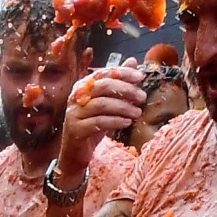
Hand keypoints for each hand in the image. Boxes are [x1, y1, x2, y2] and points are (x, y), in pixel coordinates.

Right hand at [57, 62, 144, 185]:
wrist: (76, 154)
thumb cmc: (93, 126)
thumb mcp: (108, 103)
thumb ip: (118, 83)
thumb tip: (132, 62)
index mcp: (83, 86)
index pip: (104, 73)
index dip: (123, 73)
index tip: (141, 77)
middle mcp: (76, 97)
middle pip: (102, 86)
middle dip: (125, 90)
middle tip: (142, 97)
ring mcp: (74, 113)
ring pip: (101, 104)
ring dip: (123, 107)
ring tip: (137, 112)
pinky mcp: (75, 129)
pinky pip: (98, 122)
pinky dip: (115, 121)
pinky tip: (126, 122)